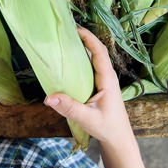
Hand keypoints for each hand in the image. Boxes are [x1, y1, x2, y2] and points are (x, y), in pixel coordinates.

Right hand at [44, 26, 132, 146]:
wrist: (118, 139)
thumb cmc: (107, 128)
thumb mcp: (87, 118)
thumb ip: (69, 108)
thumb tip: (49, 98)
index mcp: (108, 79)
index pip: (99, 52)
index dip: (88, 38)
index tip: (75, 28)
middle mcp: (107, 76)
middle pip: (96, 51)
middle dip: (83, 38)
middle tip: (66, 30)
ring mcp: (104, 81)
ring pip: (93, 59)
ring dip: (82, 48)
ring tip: (65, 40)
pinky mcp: (99, 86)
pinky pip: (90, 68)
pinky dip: (80, 60)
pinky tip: (68, 61)